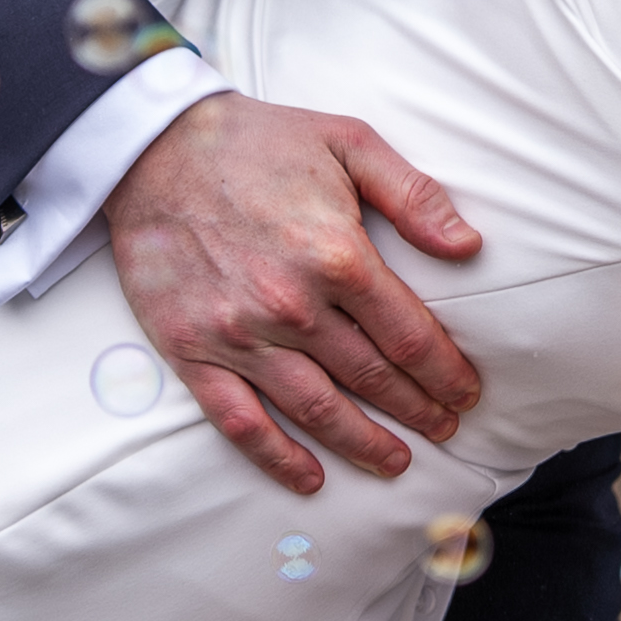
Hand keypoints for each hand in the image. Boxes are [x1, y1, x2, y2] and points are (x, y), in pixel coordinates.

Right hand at [103, 90, 482, 493]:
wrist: (151, 148)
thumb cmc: (256, 142)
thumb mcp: (348, 143)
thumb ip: (414, 195)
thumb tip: (469, 246)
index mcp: (337, 256)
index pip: (411, 337)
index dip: (446, 372)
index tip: (466, 391)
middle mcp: (291, 306)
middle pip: (373, 379)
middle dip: (418, 409)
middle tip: (445, 428)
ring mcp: (238, 335)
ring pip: (317, 410)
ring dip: (363, 444)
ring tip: (396, 462)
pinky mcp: (191, 351)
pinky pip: (240, 422)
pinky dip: (278, 458)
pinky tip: (310, 478)